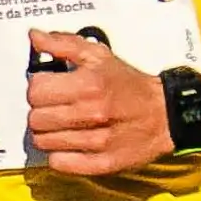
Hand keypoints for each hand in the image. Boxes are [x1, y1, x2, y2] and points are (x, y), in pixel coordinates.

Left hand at [18, 30, 169, 179]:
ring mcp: (96, 142)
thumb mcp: (99, 55)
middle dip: (41, 110)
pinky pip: (59, 163)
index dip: (38, 87)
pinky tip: (69, 142)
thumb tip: (35, 37)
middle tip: (55, 106)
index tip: (48, 87)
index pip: (35, 90)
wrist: (165, 114)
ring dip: (47, 133)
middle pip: (35, 118)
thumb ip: (63, 44)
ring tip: (62, 124)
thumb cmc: (130, 85)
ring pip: (43, 142)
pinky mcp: (101, 163)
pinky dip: (59, 154)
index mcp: (88, 85)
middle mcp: (91, 114)